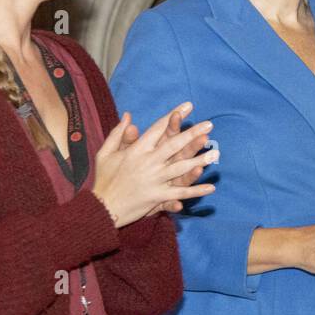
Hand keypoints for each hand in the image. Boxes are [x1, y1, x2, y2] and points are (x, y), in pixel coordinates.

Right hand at [93, 110, 217, 227]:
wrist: (99, 208)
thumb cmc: (103, 179)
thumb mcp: (105, 153)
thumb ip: (119, 134)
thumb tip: (129, 115)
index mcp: (136, 150)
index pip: (158, 129)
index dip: (174, 116)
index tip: (188, 106)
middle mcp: (147, 163)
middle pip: (174, 145)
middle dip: (192, 134)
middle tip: (209, 125)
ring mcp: (153, 180)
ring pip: (180, 168)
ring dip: (199, 161)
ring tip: (215, 154)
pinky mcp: (157, 197)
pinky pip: (180, 193)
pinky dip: (195, 191)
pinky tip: (211, 188)